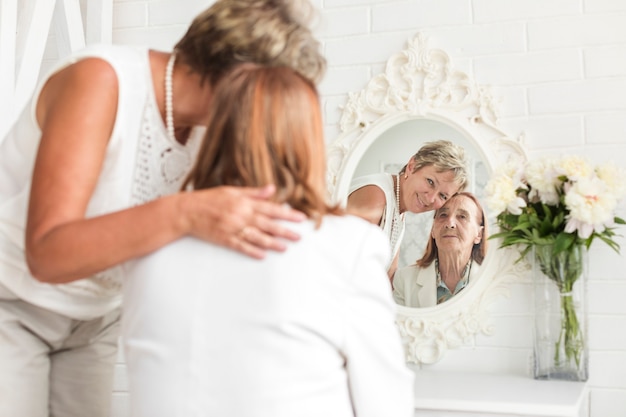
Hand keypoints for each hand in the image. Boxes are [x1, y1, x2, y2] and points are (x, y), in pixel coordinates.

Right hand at [182, 184, 304, 258]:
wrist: (187, 211)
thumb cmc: (209, 200)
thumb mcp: (233, 191)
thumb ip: (254, 193)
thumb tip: (271, 189)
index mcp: (244, 203)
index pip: (271, 209)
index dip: (287, 214)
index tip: (300, 218)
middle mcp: (240, 215)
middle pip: (267, 224)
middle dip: (285, 231)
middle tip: (299, 236)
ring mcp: (232, 228)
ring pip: (256, 237)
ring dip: (272, 243)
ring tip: (285, 247)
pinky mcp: (224, 239)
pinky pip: (241, 246)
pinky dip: (252, 251)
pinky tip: (263, 255)